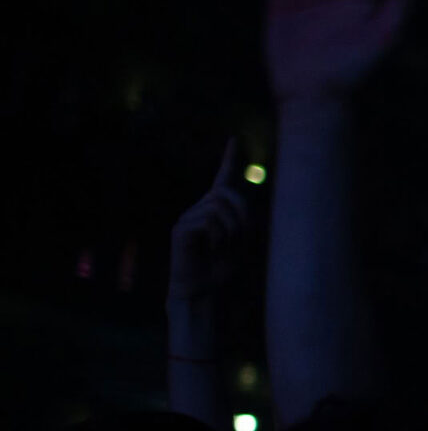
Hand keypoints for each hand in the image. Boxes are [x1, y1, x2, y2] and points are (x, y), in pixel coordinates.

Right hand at [168, 140, 251, 305]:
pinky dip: (219, 236)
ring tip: (224, 247)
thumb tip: (236, 193)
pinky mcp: (181, 229)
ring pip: (220, 207)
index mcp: (216, 211)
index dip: (229, 160)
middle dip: (242, 213)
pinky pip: (209, 221)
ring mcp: (188, 218)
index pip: (222, 179)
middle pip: (227, 192)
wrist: (205, 291)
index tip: (235, 140)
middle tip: (241, 237)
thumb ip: (242, 217)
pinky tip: (211, 248)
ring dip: (232, 229)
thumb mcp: (241, 240)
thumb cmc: (222, 268)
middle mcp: (200, 209)